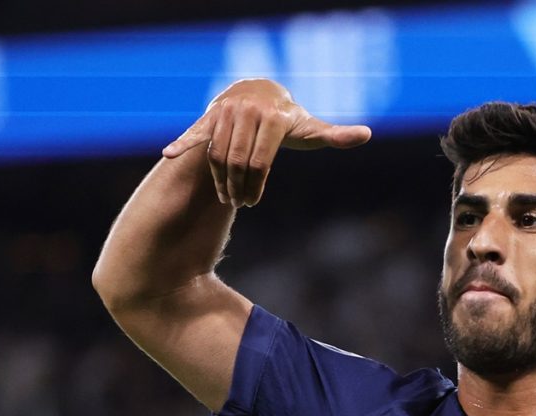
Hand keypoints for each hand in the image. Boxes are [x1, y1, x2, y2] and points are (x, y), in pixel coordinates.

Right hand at [162, 79, 371, 207]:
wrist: (261, 91)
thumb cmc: (290, 119)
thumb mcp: (312, 129)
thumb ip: (337, 135)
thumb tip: (366, 134)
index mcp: (275, 118)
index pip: (260, 162)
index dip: (255, 187)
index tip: (253, 203)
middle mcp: (250, 111)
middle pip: (238, 161)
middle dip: (237, 187)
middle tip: (239, 203)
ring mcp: (227, 111)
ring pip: (218, 154)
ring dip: (219, 180)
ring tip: (226, 197)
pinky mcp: (209, 114)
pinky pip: (196, 132)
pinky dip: (183, 143)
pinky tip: (169, 156)